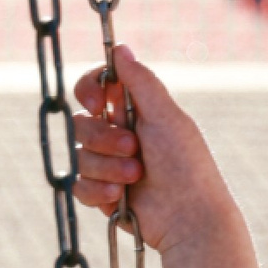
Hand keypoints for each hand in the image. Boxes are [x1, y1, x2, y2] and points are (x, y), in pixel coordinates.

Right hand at [68, 45, 243, 253]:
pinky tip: (121, 198)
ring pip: (80, 155)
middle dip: (104, 138)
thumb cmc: (186, 166)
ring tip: (136, 178)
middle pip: (82, 122)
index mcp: (138, 110)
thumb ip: (142, 83)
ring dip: (107, 167)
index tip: (97, 104)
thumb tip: (120, 47)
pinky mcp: (103, 193)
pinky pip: (78, 185)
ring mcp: (110, 164)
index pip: (97, 86)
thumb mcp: (167, 118)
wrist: (189, 219)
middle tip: (134, 149)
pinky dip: (98, 191)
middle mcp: (121, 133)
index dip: (90, 91)